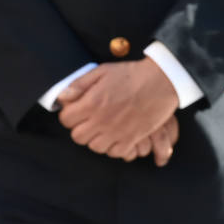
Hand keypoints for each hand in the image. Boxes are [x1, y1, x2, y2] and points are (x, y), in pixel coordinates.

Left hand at [58, 58, 178, 159]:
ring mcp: (117, 131)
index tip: (79, 110)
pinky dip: (114, 147)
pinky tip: (118, 135)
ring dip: (97, 139)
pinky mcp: (132, 138)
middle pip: (78, 137)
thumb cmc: (132, 74)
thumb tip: (62, 97)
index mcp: (91, 103)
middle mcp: (101, 120)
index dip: (70, 115)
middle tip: (91, 120)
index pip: (66, 120)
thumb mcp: (103, 71)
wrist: (162, 80)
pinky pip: (116, 152)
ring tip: (105, 128)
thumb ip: (79, 84)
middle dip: (81, 128)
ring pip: (95, 147)